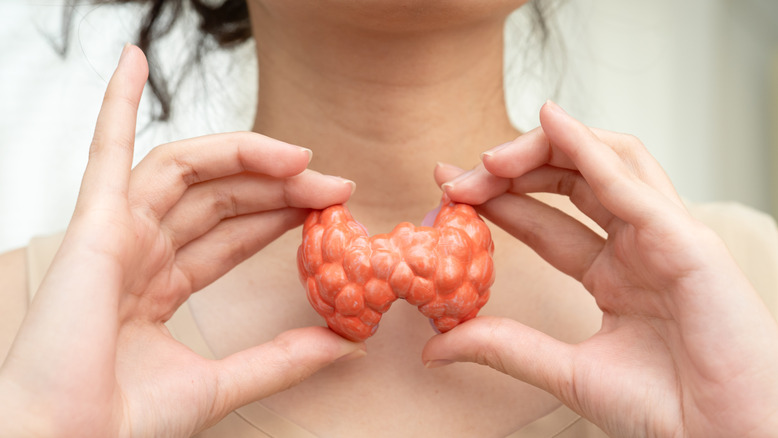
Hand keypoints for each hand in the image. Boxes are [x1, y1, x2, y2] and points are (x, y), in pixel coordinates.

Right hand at [0, 45, 364, 436]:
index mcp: (160, 287)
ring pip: (186, 171)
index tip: (330, 205)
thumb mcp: (221, 384)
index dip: (280, 214)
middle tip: (333, 184)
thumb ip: (282, 359)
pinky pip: (105, 152)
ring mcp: (116, 234)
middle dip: (278, 186)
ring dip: (242, 154)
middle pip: (220, 197)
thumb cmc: (121, 421)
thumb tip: (346, 344)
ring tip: (297, 156)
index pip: (232, 233)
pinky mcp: (94, 225)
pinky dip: (116, 103)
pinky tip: (134, 59)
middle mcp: (140, 254)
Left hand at [423, 101, 777, 436]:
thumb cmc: (667, 410)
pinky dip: (590, 148)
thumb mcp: (566, 371)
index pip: (547, 221)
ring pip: (606, 162)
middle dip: (512, 170)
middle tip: (459, 177)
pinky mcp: (688, 240)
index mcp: (616, 274)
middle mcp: (639, 246)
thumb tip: (435, 348)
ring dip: (546, 148)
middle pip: (572, 180)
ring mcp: (665, 237)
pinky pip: (633, 182)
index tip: (449, 189)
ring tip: (491, 157)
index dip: (498, 200)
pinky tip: (550, 124)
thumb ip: (505, 347)